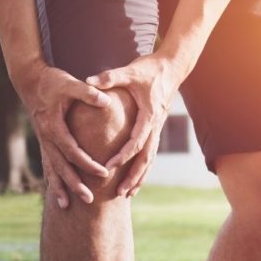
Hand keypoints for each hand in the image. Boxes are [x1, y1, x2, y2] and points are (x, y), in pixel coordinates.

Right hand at [16, 60, 112, 207]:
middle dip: (74, 184)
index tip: (103, 173)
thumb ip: (88, 93)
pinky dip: (52, 179)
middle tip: (89, 200)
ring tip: (65, 207)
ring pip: (51, 169)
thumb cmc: (53, 81)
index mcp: (53, 126)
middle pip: (60, 166)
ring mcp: (43, 141)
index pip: (72, 150)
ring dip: (59, 187)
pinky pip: (47, 164)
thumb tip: (106, 100)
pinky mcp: (44, 141)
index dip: (87, 163)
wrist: (30, 80)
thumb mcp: (70, 83)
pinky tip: (56, 192)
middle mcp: (46, 137)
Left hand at [85, 53, 184, 197]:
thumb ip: (109, 78)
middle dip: (134, 176)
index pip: (136, 141)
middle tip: (121, 192)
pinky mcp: (156, 128)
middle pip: (147, 157)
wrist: (172, 66)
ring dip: (140, 177)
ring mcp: (158, 128)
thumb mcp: (129, 72)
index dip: (123, 155)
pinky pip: (150, 152)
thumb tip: (88, 81)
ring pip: (150, 158)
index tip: (109, 166)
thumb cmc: (149, 69)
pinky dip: (143, 167)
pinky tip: (135, 178)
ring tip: (127, 194)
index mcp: (149, 115)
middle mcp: (156, 125)